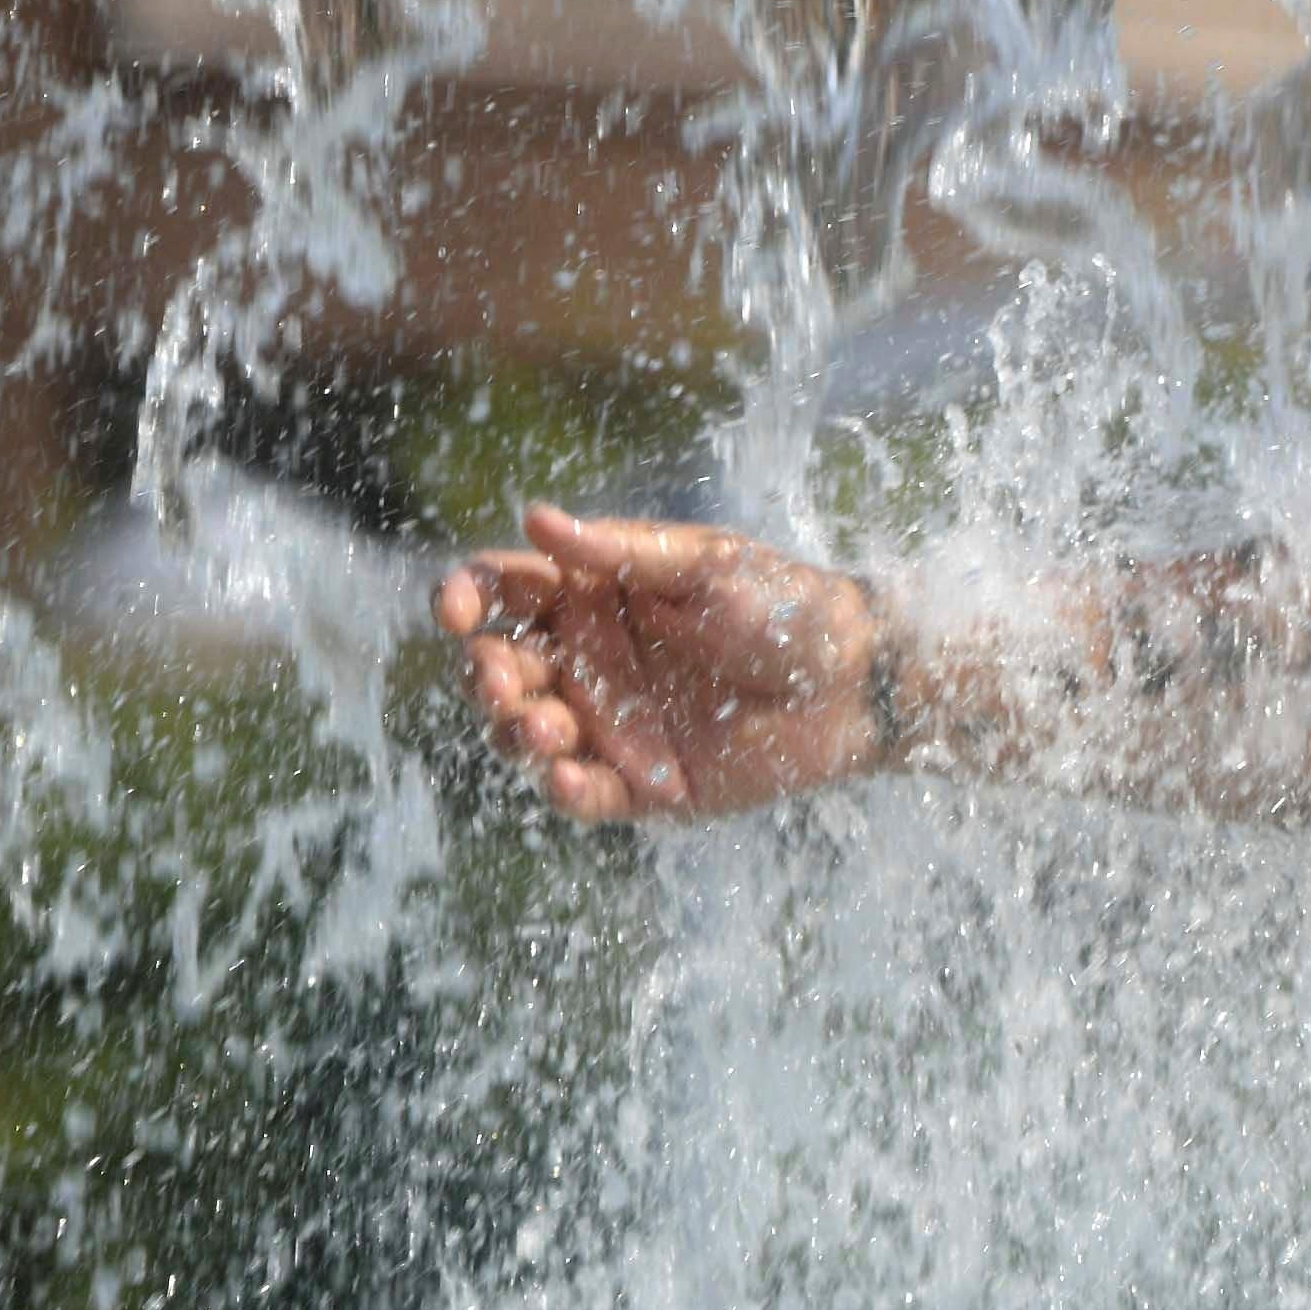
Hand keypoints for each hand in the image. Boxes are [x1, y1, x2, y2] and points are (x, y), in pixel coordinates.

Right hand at [433, 503, 890, 821]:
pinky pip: (582, 793)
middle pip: (496, 666)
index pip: (502, 590)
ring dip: (516, 731)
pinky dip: (565, 789)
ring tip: (548, 727)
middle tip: (502, 682)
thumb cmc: (787, 607)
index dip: (461, 596)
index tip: (454, 611)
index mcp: (593, 593)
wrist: (856, 684)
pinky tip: (568, 778)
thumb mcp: (707, 569)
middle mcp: (587, 658)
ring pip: (523, 732)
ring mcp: (607, 722)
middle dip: (482, 676)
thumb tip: (534, 516)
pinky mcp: (638, 781)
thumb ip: (621, 553)